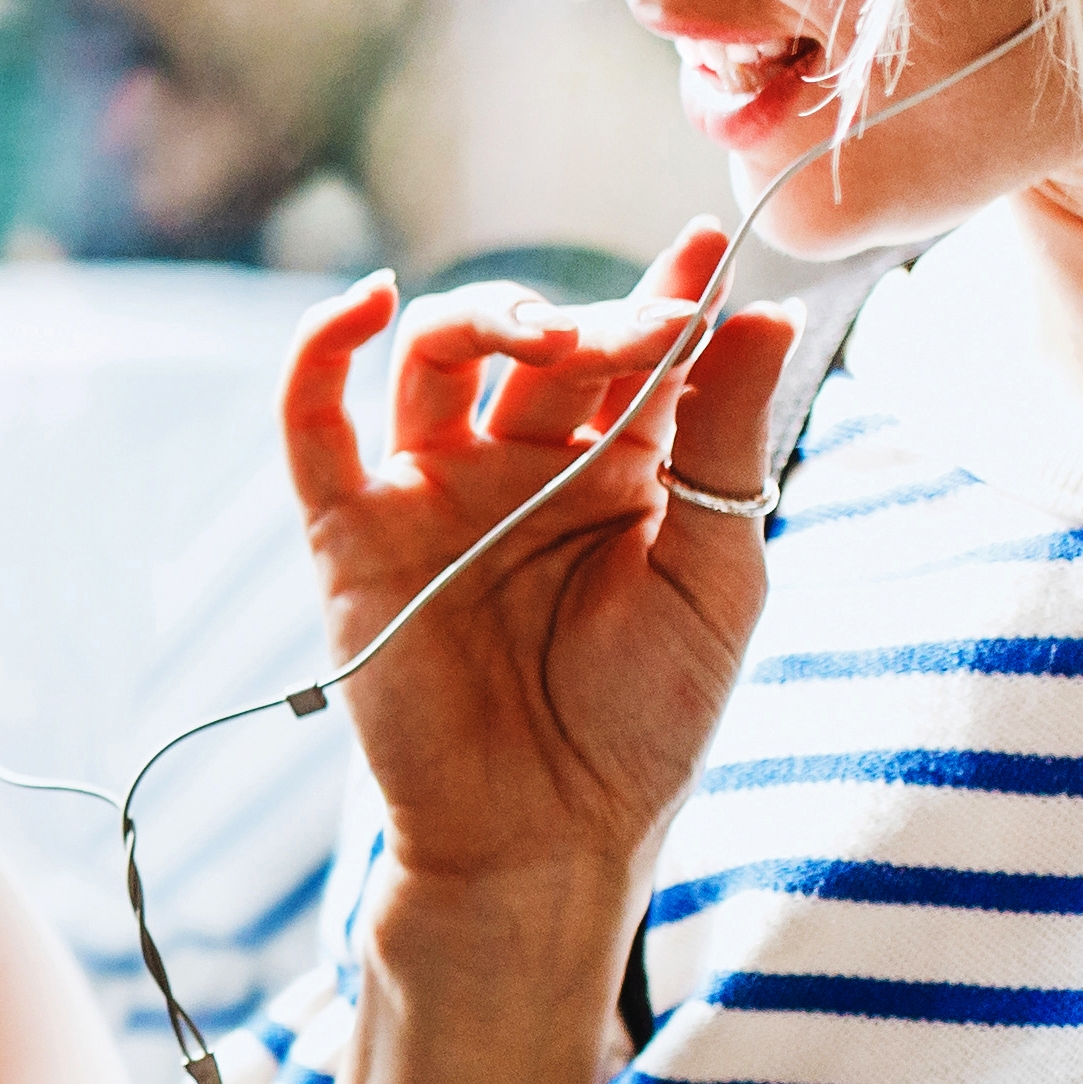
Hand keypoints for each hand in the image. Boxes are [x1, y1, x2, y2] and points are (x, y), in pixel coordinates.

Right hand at [276, 227, 799, 893]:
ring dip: (490, 318)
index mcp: (618, 470)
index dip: (670, 290)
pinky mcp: (353, 531)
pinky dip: (324, 350)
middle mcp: (520, 463)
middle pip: (543, 340)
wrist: (547, 838)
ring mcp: (432, 490)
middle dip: (595, 321)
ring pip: (438, 355)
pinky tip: (371, 302)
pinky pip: (315, 421)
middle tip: (644, 333)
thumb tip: (767, 314)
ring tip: (544, 336)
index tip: (708, 244)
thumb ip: (726, 442)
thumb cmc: (643, 723)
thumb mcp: (715, 574)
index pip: (640, 349)